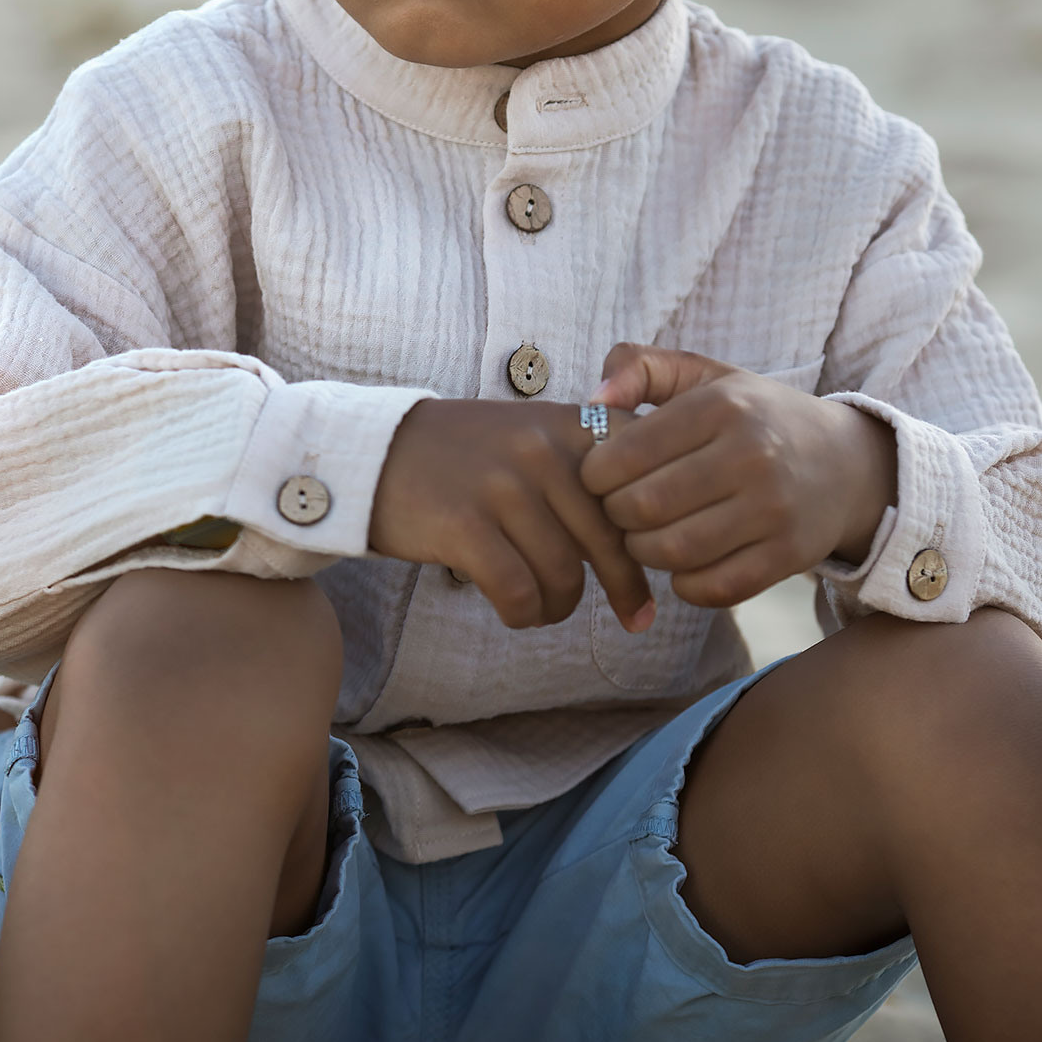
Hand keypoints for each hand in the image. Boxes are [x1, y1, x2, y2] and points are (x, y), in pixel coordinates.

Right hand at [370, 399, 655, 632]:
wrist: (375, 452)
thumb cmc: (464, 456)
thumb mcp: (531, 433)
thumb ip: (585, 465)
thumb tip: (650, 528)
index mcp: (565, 423)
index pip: (640, 476)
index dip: (658, 527)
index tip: (666, 561)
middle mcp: (539, 449)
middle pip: (609, 537)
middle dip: (626, 586)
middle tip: (637, 618)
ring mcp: (501, 486)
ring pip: (563, 573)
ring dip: (560, 605)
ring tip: (547, 608)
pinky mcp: (465, 525)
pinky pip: (518, 591)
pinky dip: (523, 613)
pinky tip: (516, 611)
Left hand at [580, 345, 897, 607]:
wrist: (847, 464)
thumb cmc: (755, 417)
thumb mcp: (706, 376)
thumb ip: (641, 367)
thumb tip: (594, 402)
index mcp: (723, 405)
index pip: (627, 452)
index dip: (596, 473)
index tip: (600, 476)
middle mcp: (752, 454)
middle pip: (644, 506)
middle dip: (615, 514)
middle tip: (620, 509)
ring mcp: (774, 508)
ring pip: (674, 551)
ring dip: (643, 551)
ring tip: (645, 534)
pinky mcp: (789, 555)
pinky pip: (713, 587)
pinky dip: (684, 583)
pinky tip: (683, 562)